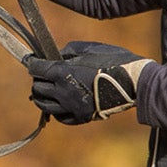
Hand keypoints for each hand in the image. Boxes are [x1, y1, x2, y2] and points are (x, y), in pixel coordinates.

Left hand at [23, 41, 149, 124]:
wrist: (135, 82)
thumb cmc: (114, 61)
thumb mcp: (88, 48)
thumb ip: (68, 51)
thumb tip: (56, 55)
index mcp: (63, 72)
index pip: (36, 68)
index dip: (32, 62)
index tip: (31, 60)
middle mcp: (63, 92)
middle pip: (37, 88)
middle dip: (38, 79)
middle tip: (42, 74)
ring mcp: (72, 107)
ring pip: (44, 105)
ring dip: (42, 96)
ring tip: (45, 91)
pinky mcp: (82, 117)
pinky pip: (60, 118)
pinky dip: (56, 111)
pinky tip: (59, 104)